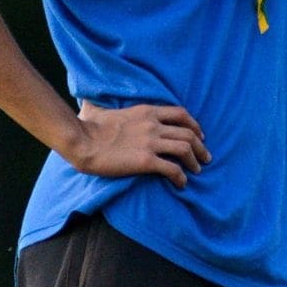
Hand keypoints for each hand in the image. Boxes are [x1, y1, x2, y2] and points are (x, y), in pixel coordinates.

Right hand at [73, 100, 210, 188]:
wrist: (81, 141)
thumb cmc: (87, 126)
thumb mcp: (102, 108)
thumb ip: (103, 105)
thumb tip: (88, 102)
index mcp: (146, 111)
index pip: (181, 114)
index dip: (194, 125)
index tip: (200, 135)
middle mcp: (153, 125)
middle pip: (188, 133)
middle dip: (201, 147)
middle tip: (205, 158)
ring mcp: (150, 142)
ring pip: (185, 149)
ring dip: (195, 161)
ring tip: (197, 171)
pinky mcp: (145, 161)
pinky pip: (172, 169)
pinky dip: (181, 177)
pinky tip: (181, 183)